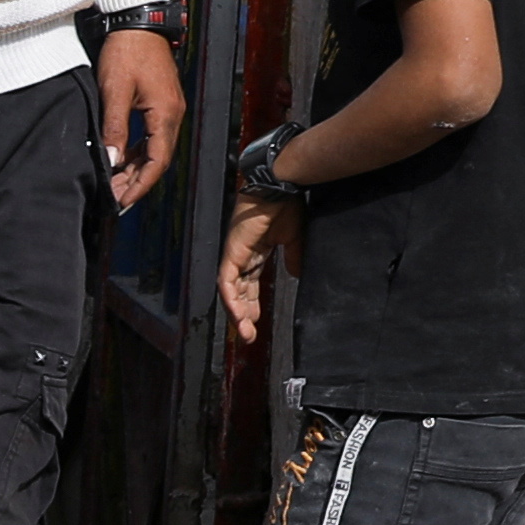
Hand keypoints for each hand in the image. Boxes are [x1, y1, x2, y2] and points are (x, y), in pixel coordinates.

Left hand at [97, 24, 186, 211]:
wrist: (138, 22)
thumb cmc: (127, 51)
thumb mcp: (114, 91)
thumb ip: (114, 128)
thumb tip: (112, 160)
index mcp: (165, 114)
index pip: (157, 161)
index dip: (140, 184)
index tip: (122, 201)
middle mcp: (173, 114)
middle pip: (158, 159)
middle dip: (137, 181)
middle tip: (115, 198)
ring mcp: (169, 108)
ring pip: (156, 148)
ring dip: (137, 168)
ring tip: (116, 184)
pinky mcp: (162, 102)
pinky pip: (153, 135)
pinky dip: (139, 151)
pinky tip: (123, 158)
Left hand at [220, 190, 298, 348]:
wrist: (281, 187)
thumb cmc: (287, 206)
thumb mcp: (294, 239)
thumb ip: (294, 259)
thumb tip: (297, 276)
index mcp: (256, 253)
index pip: (250, 286)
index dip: (252, 305)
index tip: (257, 323)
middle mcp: (242, 256)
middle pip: (238, 293)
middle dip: (243, 316)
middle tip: (248, 336)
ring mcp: (234, 255)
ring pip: (230, 292)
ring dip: (236, 315)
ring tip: (245, 334)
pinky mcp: (232, 253)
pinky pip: (226, 282)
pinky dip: (231, 300)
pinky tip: (238, 316)